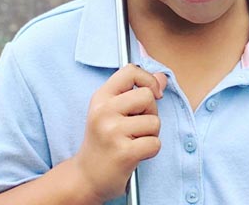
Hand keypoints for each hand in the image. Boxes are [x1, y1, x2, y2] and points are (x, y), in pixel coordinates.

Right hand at [73, 64, 167, 202]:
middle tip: (137, 125)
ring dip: (150, 133)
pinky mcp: (123, 153)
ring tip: (133, 141)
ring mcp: (112, 132)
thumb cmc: (104, 140)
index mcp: (100, 98)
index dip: (147, 79)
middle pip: (147, 96)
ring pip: (154, 121)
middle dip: (150, 111)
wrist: (86, 178)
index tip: (152, 93)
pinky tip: (135, 155)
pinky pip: (155, 143)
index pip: (130, 71)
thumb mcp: (114, 110)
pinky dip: (151, 150)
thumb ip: (137, 90)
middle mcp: (103, 112)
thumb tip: (162, 78)